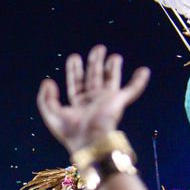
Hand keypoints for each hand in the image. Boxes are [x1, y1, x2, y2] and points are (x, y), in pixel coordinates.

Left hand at [36, 45, 150, 153]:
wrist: (89, 140)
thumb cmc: (70, 131)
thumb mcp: (51, 114)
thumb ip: (46, 98)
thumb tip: (47, 81)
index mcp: (77, 103)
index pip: (76, 83)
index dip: (74, 70)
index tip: (74, 57)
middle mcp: (93, 100)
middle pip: (94, 77)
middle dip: (95, 62)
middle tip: (98, 49)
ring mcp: (107, 100)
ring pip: (111, 79)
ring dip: (113, 67)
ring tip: (115, 56)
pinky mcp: (119, 102)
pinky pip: (132, 90)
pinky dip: (139, 81)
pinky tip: (144, 71)